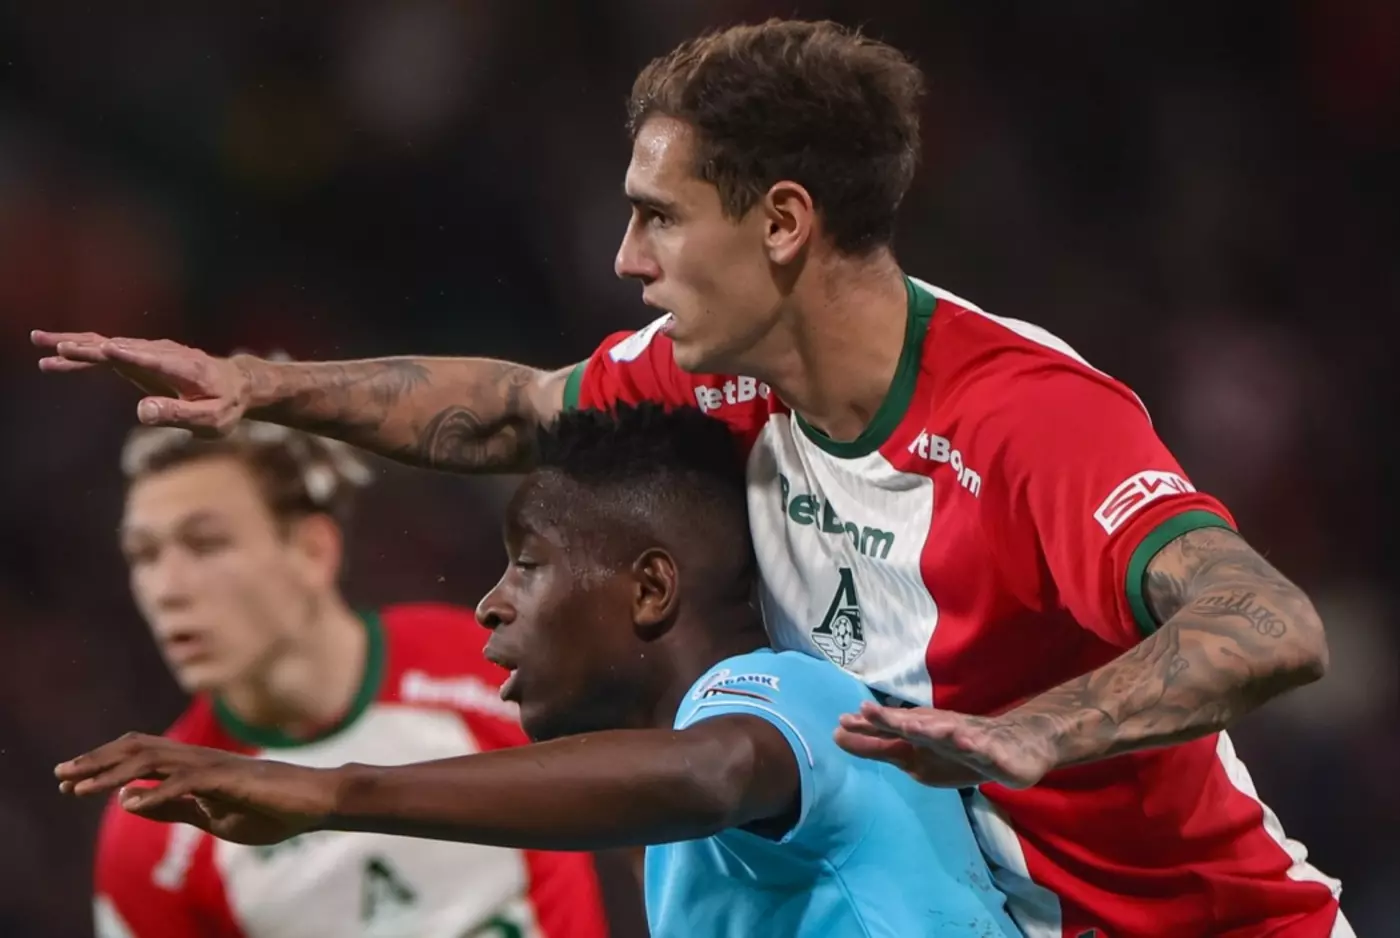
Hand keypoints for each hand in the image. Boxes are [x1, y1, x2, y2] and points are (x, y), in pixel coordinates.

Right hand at [32, 331, 251, 434]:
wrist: (238, 385)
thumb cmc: (226, 406)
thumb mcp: (211, 419)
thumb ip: (179, 414)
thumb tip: (142, 412)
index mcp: (184, 369)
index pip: (152, 360)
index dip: (129, 355)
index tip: (104, 349)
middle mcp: (164, 354)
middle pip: (121, 348)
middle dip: (88, 347)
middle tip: (53, 346)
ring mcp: (151, 353)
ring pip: (109, 345)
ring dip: (75, 344)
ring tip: (39, 343)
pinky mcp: (142, 358)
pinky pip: (109, 353)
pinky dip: (83, 353)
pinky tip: (56, 357)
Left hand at [55, 732, 335, 844]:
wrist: (315, 801)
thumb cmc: (270, 807)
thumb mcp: (212, 814)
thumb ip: (174, 807)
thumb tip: (131, 803)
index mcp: (193, 767)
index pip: (138, 757)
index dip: (102, 764)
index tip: (69, 779)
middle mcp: (198, 758)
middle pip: (136, 749)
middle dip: (95, 762)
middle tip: (59, 775)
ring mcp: (213, 767)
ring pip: (152, 760)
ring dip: (111, 774)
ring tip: (78, 788)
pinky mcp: (228, 780)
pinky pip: (184, 784)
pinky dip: (153, 792)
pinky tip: (130, 803)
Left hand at [834, 702, 1053, 789]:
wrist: (1018, 744)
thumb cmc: (961, 747)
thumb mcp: (918, 754)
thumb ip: (881, 746)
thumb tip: (840, 735)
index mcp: (922, 735)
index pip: (891, 731)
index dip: (868, 727)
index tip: (840, 723)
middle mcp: (941, 732)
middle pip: (913, 725)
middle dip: (890, 719)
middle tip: (865, 711)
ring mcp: (968, 740)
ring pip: (947, 733)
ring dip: (929, 728)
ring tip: (908, 725)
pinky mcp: (994, 753)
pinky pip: (983, 750)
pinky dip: (974, 745)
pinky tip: (965, 743)